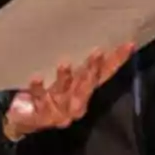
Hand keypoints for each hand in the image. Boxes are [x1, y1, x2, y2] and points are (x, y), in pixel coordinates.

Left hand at [4, 44, 134, 139]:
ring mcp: (59, 109)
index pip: (105, 74)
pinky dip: (38, 87)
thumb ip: (82, 64)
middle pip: (87, 84)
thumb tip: (96, 35)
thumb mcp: (67, 79)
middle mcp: (76, 102)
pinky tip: (37, 77)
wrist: (25, 119)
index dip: (117, 60)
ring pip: (65, 92)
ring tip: (65, 63)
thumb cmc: (49, 93)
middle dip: (92, 69)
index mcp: (85, 91)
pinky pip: (39, 98)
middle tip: (97, 52)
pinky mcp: (40, 113)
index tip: (128, 44)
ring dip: (66, 77)